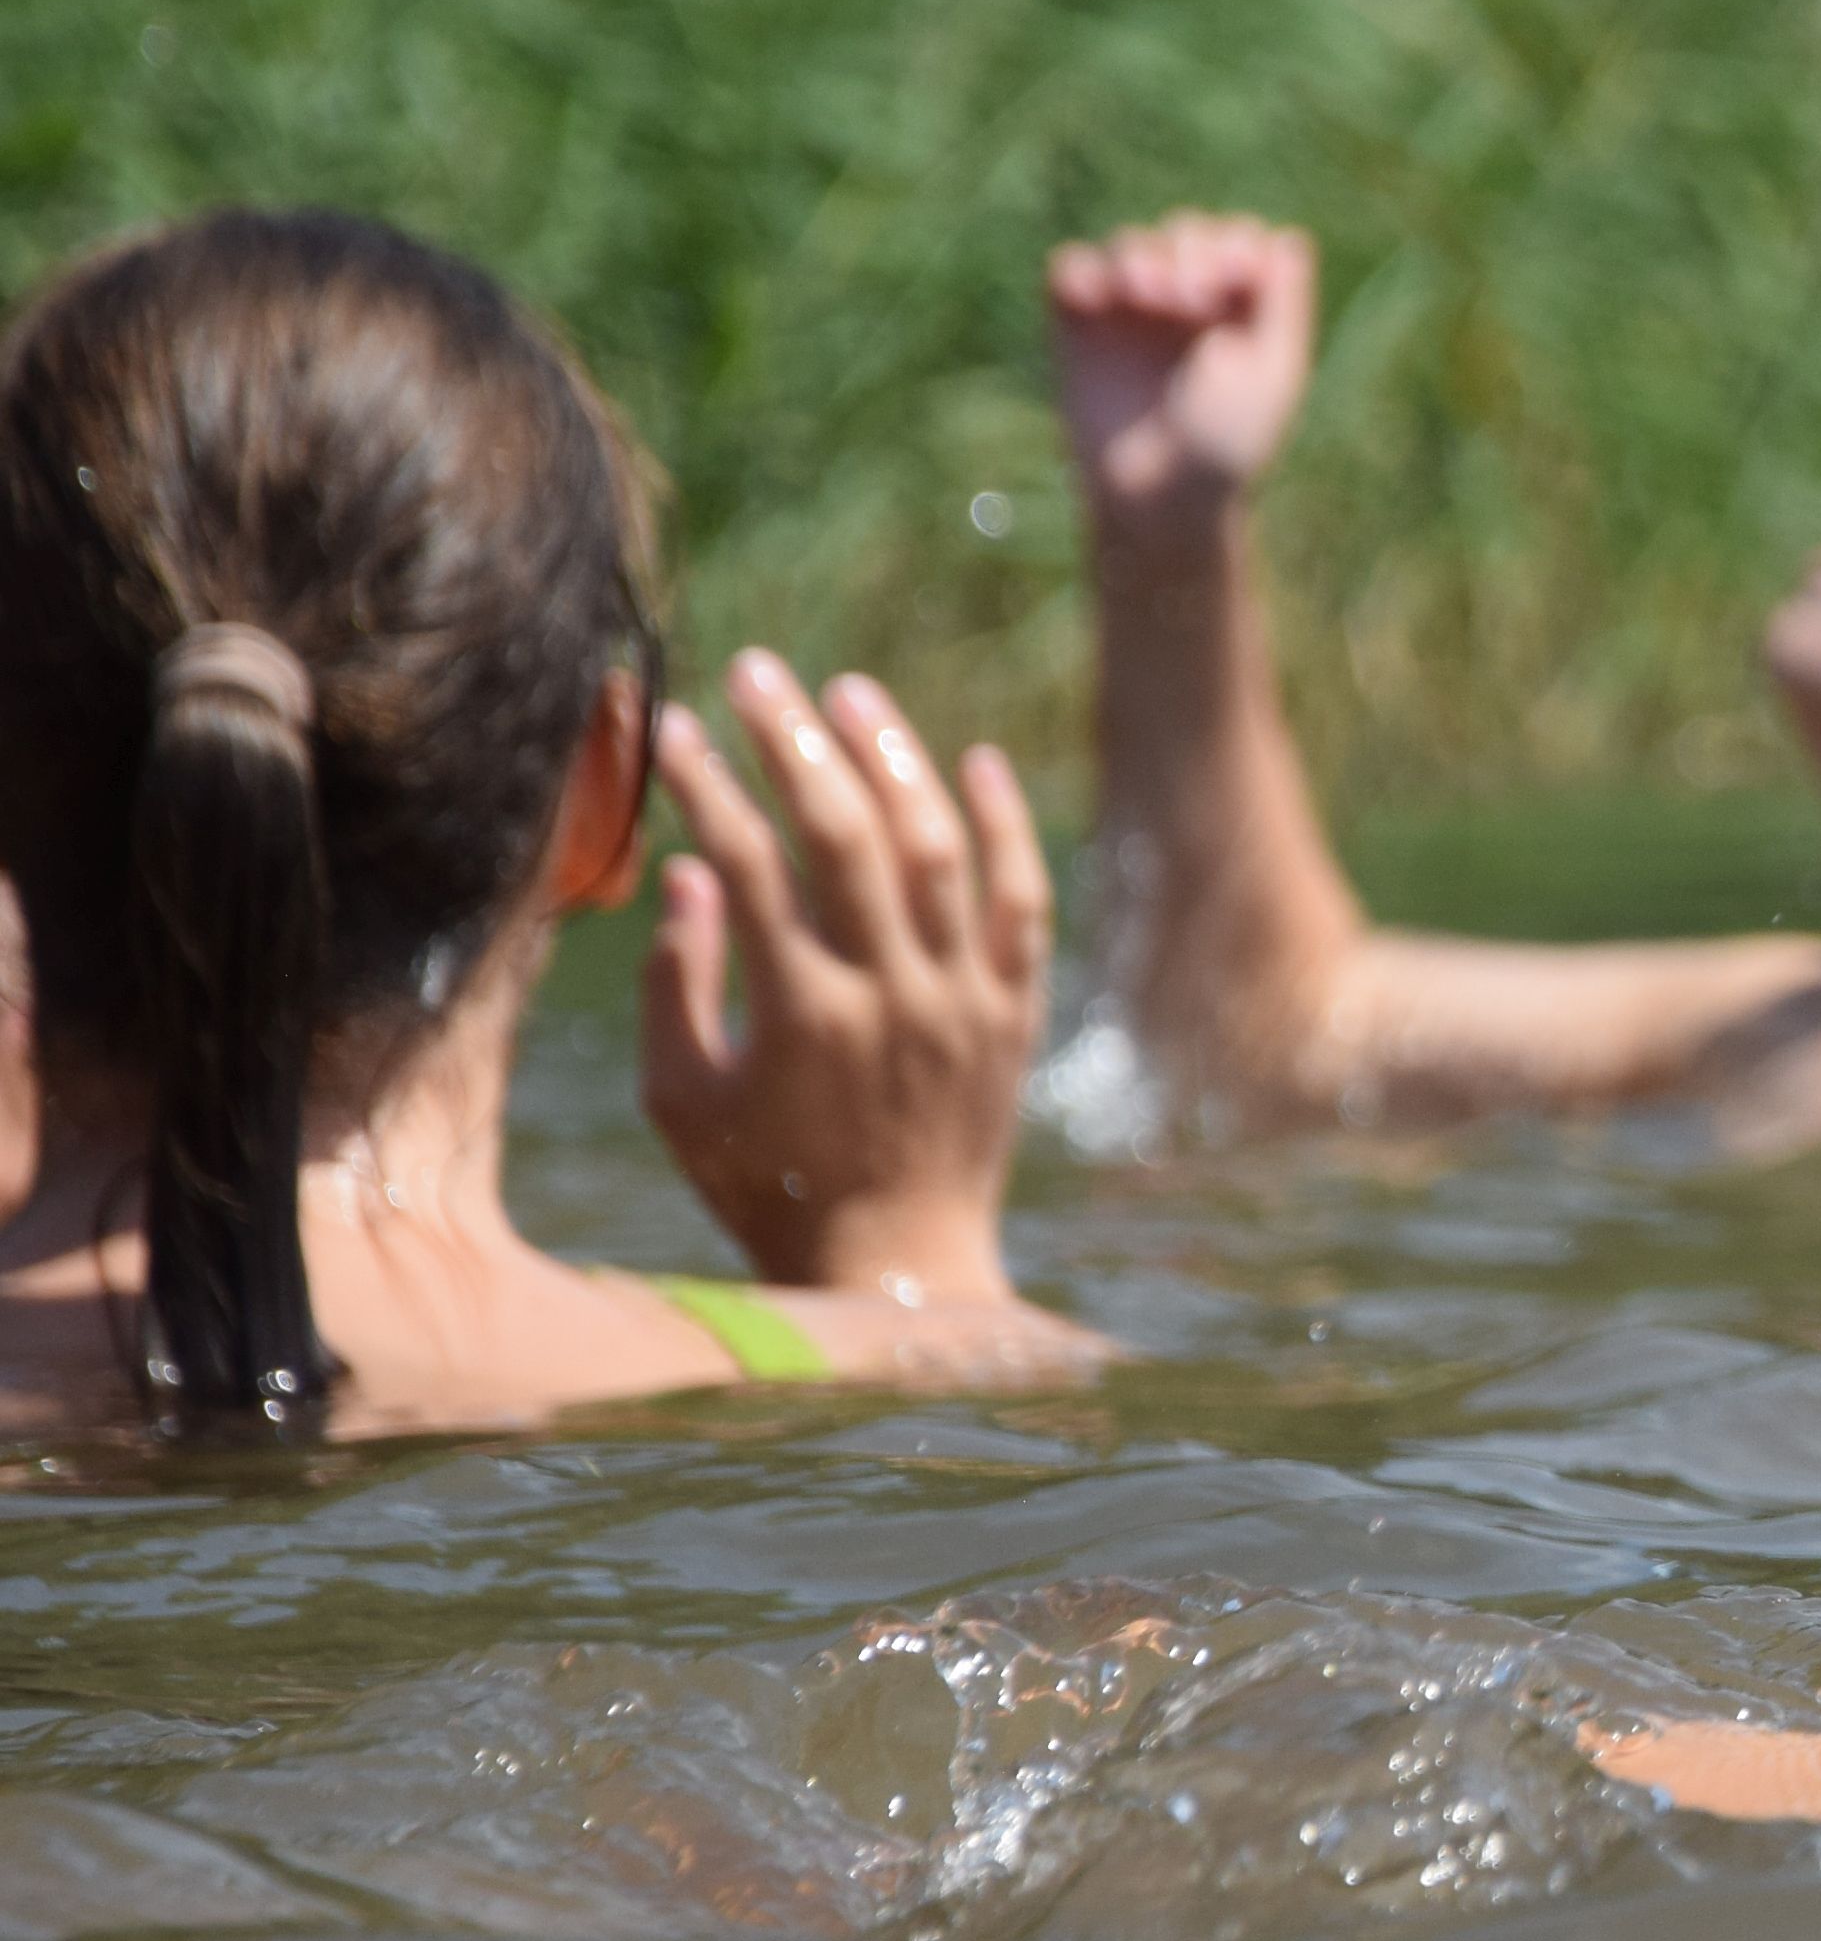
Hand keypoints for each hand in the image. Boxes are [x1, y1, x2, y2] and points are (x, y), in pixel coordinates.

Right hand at [639, 653, 1056, 1306]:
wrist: (897, 1268)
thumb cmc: (765, 1185)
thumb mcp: (683, 1098)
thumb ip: (677, 981)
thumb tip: (690, 868)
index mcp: (799, 1014)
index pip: (746, 862)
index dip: (709, 784)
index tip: (677, 725)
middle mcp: (891, 994)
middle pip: (845, 835)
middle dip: (796, 742)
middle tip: (761, 672)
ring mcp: (964, 999)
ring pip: (940, 850)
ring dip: (895, 761)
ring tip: (850, 694)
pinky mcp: (1015, 1012)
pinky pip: (1022, 902)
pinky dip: (1005, 826)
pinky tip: (974, 759)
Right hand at [1047, 210, 1315, 529]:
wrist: (1154, 497)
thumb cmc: (1224, 443)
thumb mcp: (1270, 375)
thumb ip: (1282, 306)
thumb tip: (1285, 237)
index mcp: (1241, 310)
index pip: (1238, 240)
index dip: (1233, 248)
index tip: (1227, 287)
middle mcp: (1187, 302)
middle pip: (1185, 232)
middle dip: (1187, 250)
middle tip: (1184, 298)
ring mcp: (1131, 310)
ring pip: (1131, 243)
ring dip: (1139, 255)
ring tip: (1145, 295)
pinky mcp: (1079, 324)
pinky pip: (1072, 268)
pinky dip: (1082, 269)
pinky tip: (1096, 297)